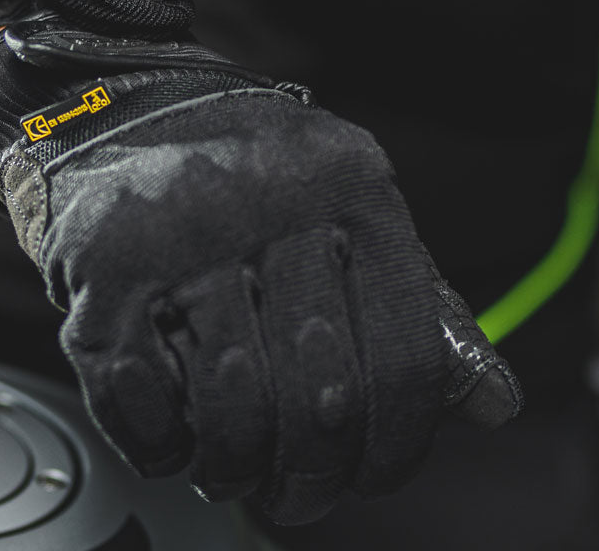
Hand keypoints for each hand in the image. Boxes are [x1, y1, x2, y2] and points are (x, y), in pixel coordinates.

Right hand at [0, 21, 519, 523]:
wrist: (128, 106)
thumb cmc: (249, 170)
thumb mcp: (350, 207)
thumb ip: (419, 302)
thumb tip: (494, 405)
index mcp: (350, 184)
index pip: (407, 353)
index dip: (399, 443)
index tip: (375, 473)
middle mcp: (271, 197)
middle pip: (320, 390)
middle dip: (315, 472)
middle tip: (300, 491)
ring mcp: (182, 226)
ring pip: (233, 401)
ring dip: (238, 466)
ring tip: (236, 469)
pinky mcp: (104, 260)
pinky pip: (139, 393)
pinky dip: (160, 444)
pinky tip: (173, 441)